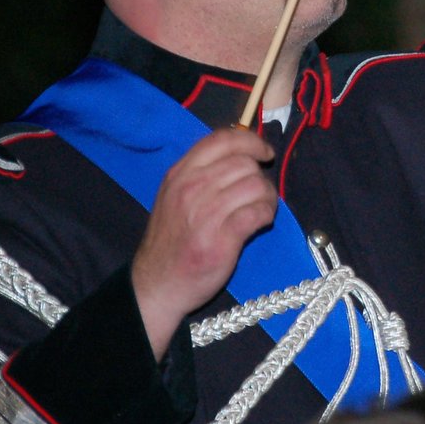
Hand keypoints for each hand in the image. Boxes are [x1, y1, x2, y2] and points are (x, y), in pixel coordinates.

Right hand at [131, 128, 276, 358]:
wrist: (156, 284)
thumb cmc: (172, 240)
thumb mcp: (174, 196)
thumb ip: (202, 173)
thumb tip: (243, 155)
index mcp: (180, 174)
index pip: (222, 139)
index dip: (251, 141)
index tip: (264, 153)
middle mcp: (191, 188)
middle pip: (244, 163)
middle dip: (261, 176)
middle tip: (260, 193)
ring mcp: (205, 214)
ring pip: (256, 186)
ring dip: (268, 196)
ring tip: (262, 208)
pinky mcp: (221, 239)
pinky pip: (258, 212)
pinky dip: (266, 214)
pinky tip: (260, 222)